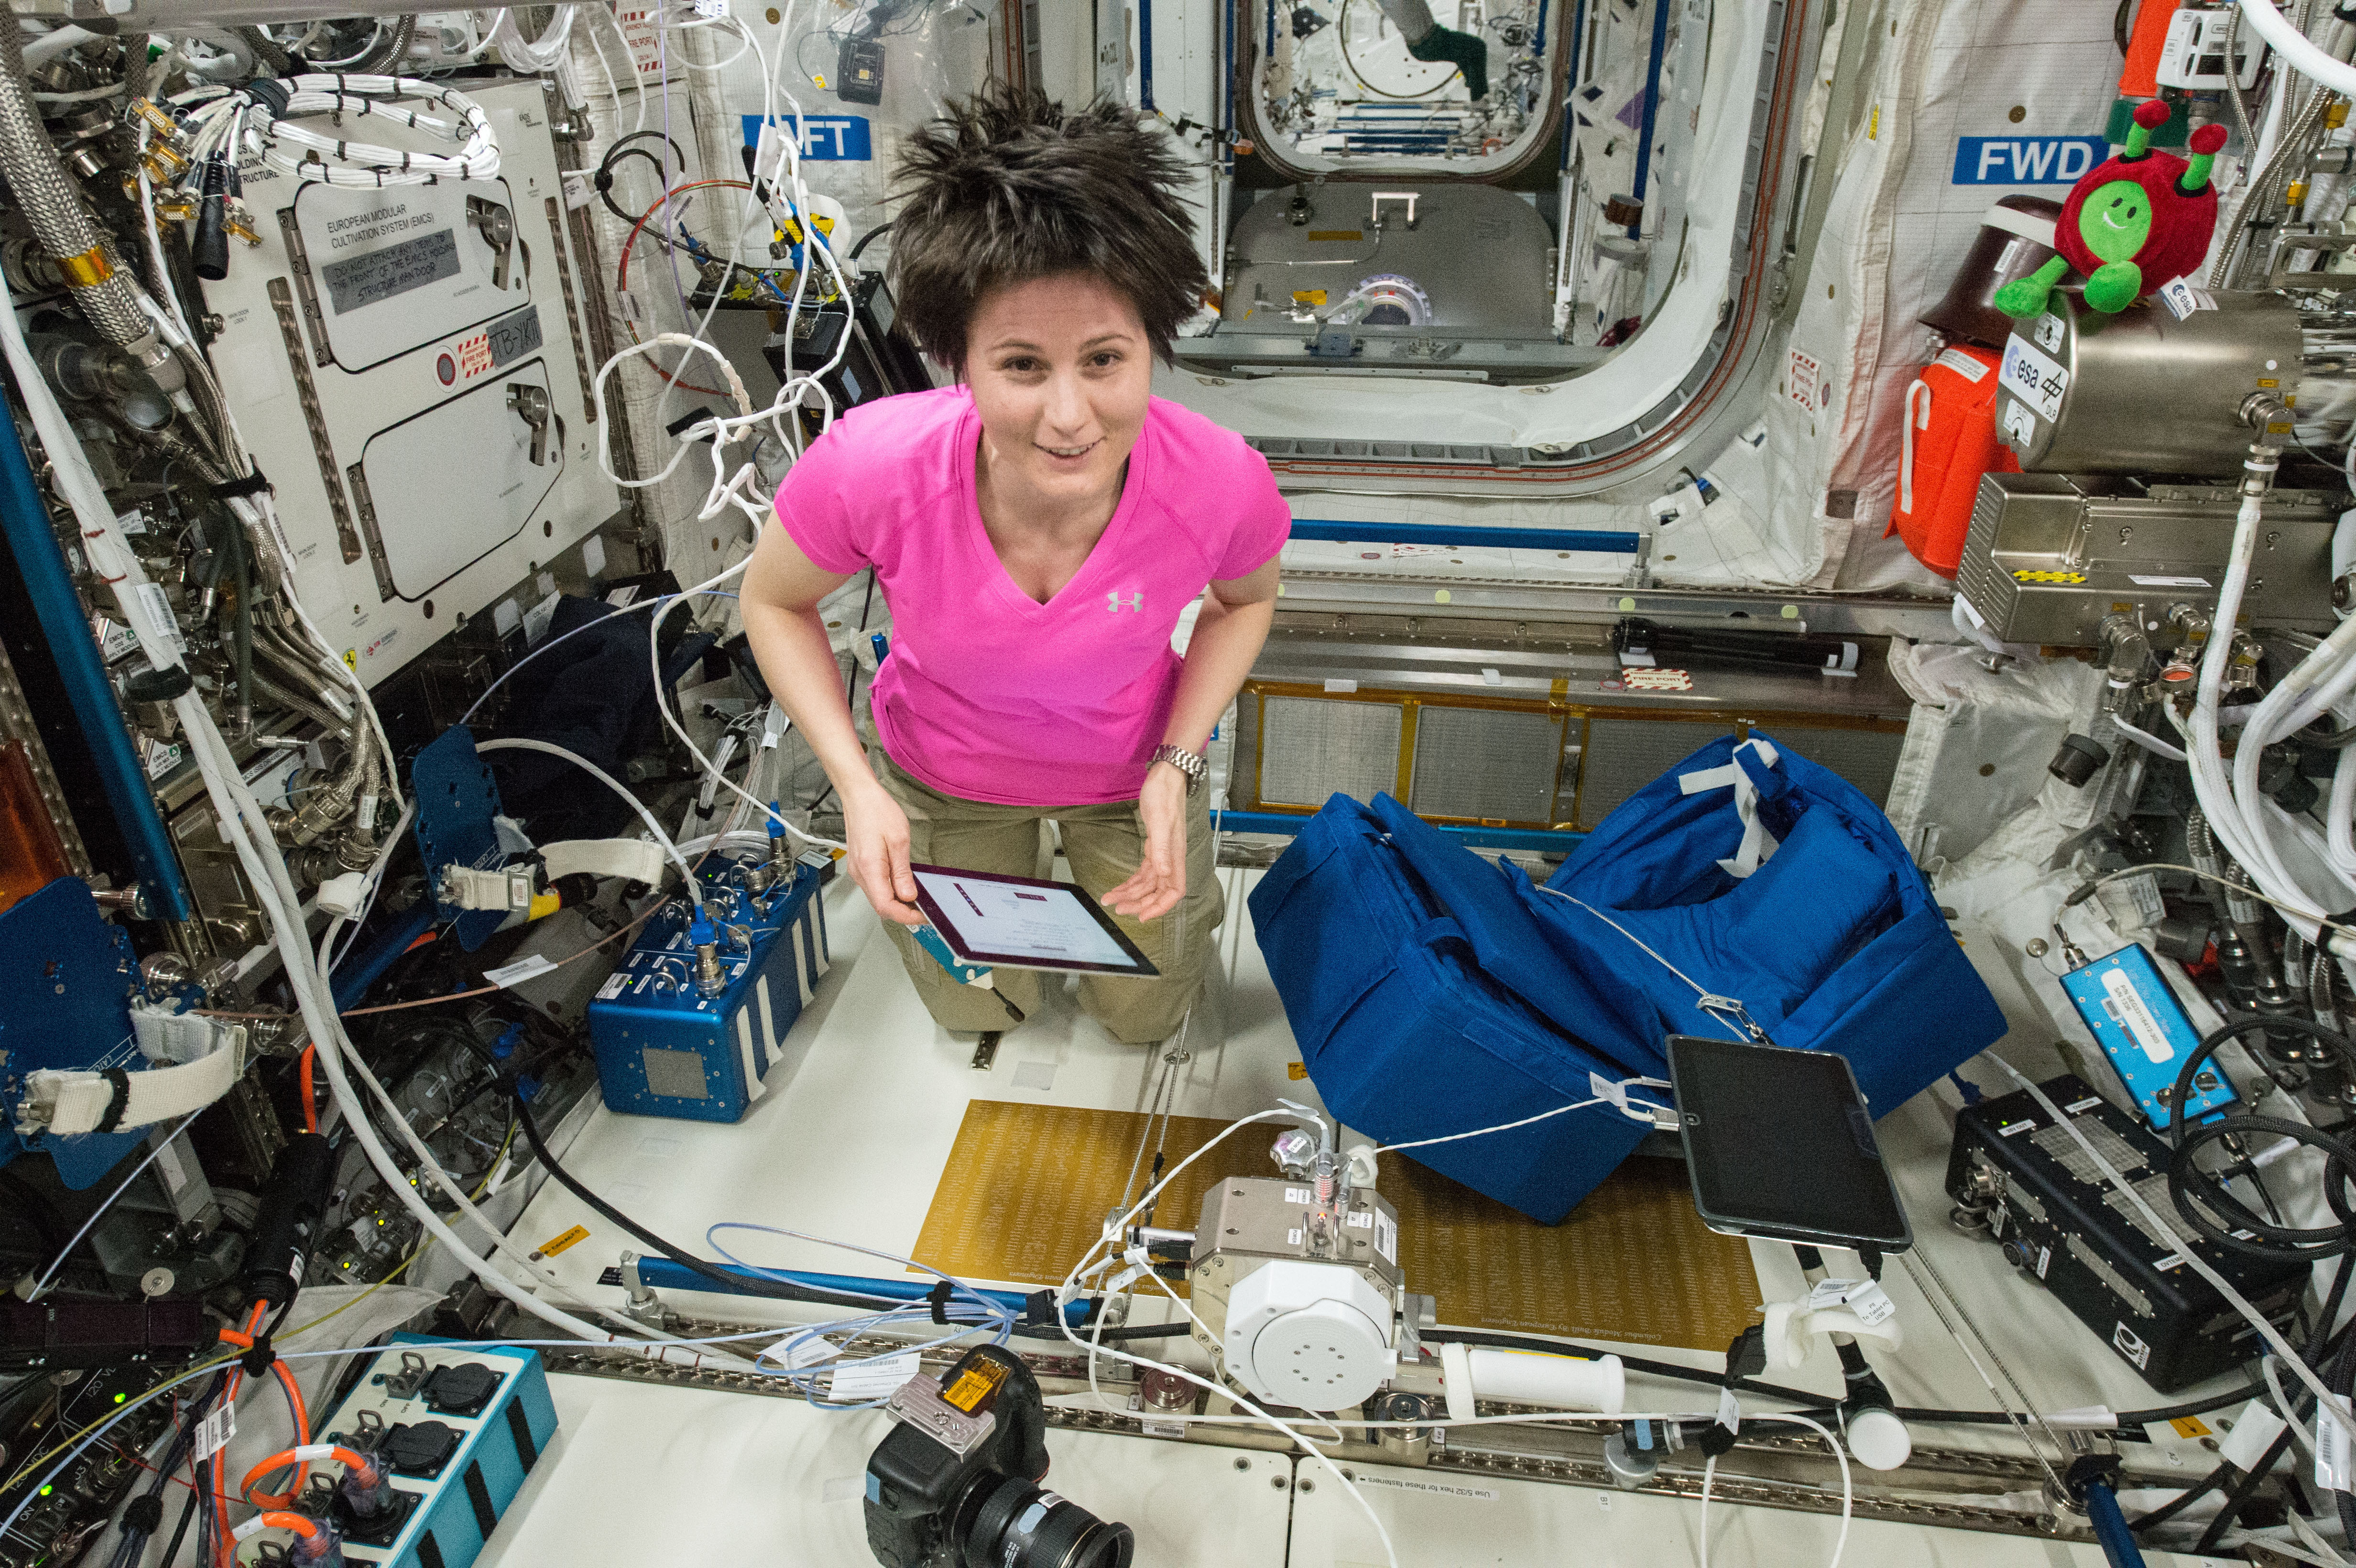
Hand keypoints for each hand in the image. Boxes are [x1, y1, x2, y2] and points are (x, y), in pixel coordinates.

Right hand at [843, 779, 923, 926]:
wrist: (859, 796)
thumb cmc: (877, 811)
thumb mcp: (899, 840)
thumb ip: (903, 872)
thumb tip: (909, 896)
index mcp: (869, 868)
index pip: (886, 906)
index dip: (906, 916)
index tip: (923, 915)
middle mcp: (860, 874)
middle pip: (881, 906)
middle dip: (903, 911)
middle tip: (924, 908)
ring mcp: (857, 871)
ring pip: (878, 898)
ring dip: (897, 902)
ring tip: (916, 897)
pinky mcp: (859, 866)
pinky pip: (875, 887)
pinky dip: (889, 891)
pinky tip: (902, 885)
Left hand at [1102, 763, 1187, 921]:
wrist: (1164, 777)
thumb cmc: (1164, 796)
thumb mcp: (1160, 822)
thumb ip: (1162, 850)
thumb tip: (1164, 873)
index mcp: (1175, 856)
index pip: (1174, 891)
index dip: (1160, 906)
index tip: (1143, 916)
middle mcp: (1170, 858)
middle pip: (1157, 891)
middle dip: (1139, 903)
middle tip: (1118, 908)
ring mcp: (1162, 854)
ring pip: (1148, 883)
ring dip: (1131, 894)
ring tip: (1112, 899)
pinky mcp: (1153, 847)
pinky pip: (1143, 872)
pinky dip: (1132, 881)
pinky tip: (1120, 886)